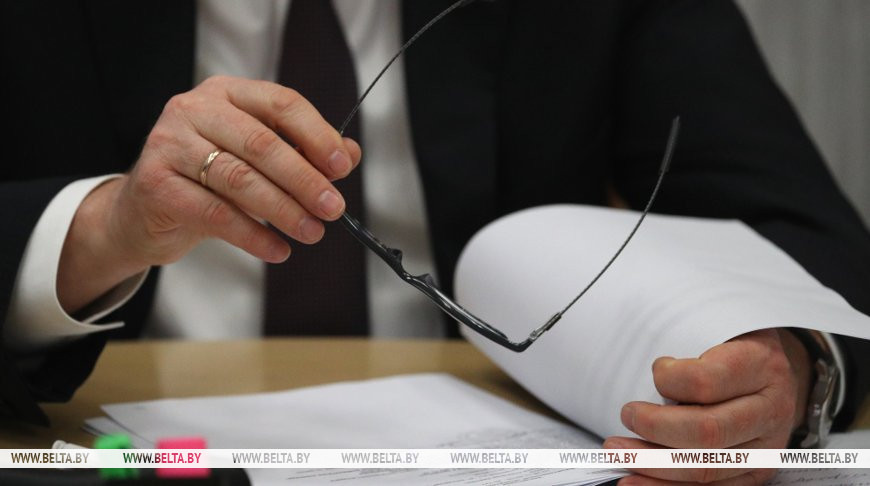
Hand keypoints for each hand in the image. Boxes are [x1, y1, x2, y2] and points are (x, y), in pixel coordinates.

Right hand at [58, 75, 360, 312]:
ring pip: (240, 179)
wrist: (144, 211)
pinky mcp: (156, 184)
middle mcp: (194, 109)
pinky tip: (277, 250)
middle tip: (333, 208)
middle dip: (305, 180)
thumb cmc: (208, 180)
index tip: (343, 167)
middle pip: (263, 144)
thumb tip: (350, 154)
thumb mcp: (257, 160)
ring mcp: (169, 143)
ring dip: (284, 211)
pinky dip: (253, 235)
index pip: (281, 103)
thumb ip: (303, 152)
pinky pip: (216, 213)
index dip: (317, 135)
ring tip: (312, 232)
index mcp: (227, 93)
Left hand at [603, 329, 812, 484]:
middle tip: (626, 415)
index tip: (655, 371)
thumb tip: (641, 364)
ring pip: (706, 467)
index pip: (706, 381)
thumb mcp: (720, 325)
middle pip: (706, 430)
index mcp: (760, 365)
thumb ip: (685, 336)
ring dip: (653, 464)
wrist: (776, 372)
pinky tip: (635, 480)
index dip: (669, 380)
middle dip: (654, 428)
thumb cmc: (735, 346)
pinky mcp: (756, 472)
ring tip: (618, 452)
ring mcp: (767, 447)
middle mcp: (771, 409)